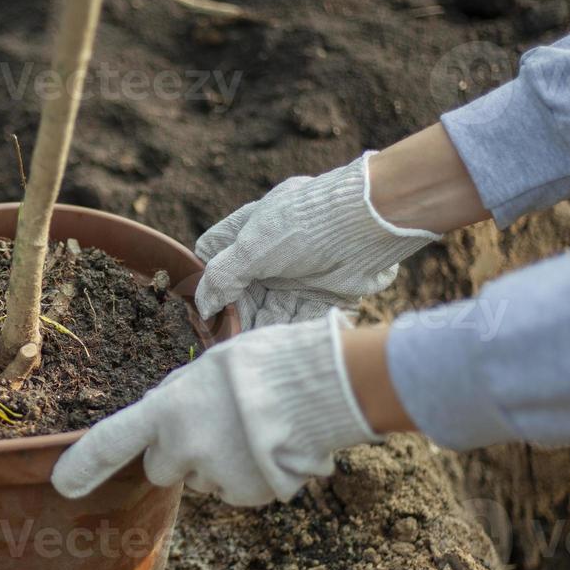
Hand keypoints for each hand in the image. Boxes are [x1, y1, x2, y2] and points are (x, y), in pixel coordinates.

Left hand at [51, 312, 377, 505]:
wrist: (325, 385)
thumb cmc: (266, 362)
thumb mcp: (208, 366)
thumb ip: (179, 399)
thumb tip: (168, 420)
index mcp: (167, 409)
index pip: (112, 441)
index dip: (83, 465)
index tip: (63, 484)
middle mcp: (184, 448)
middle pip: (161, 468)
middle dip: (178, 455)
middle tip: (213, 424)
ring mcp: (217, 476)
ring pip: (203, 480)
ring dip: (218, 463)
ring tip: (252, 428)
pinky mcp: (249, 495)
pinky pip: (237, 490)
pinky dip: (249, 475)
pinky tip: (269, 445)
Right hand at [194, 154, 438, 329]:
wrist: (369, 226)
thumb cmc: (304, 225)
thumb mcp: (251, 247)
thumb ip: (221, 277)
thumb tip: (202, 305)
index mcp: (253, 227)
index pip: (216, 250)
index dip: (205, 276)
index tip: (200, 303)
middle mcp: (275, 250)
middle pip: (244, 287)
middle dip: (235, 311)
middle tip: (225, 334)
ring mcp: (300, 271)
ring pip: (271, 305)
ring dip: (260, 325)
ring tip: (250, 344)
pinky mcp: (325, 292)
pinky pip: (300, 316)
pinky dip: (288, 330)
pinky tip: (278, 343)